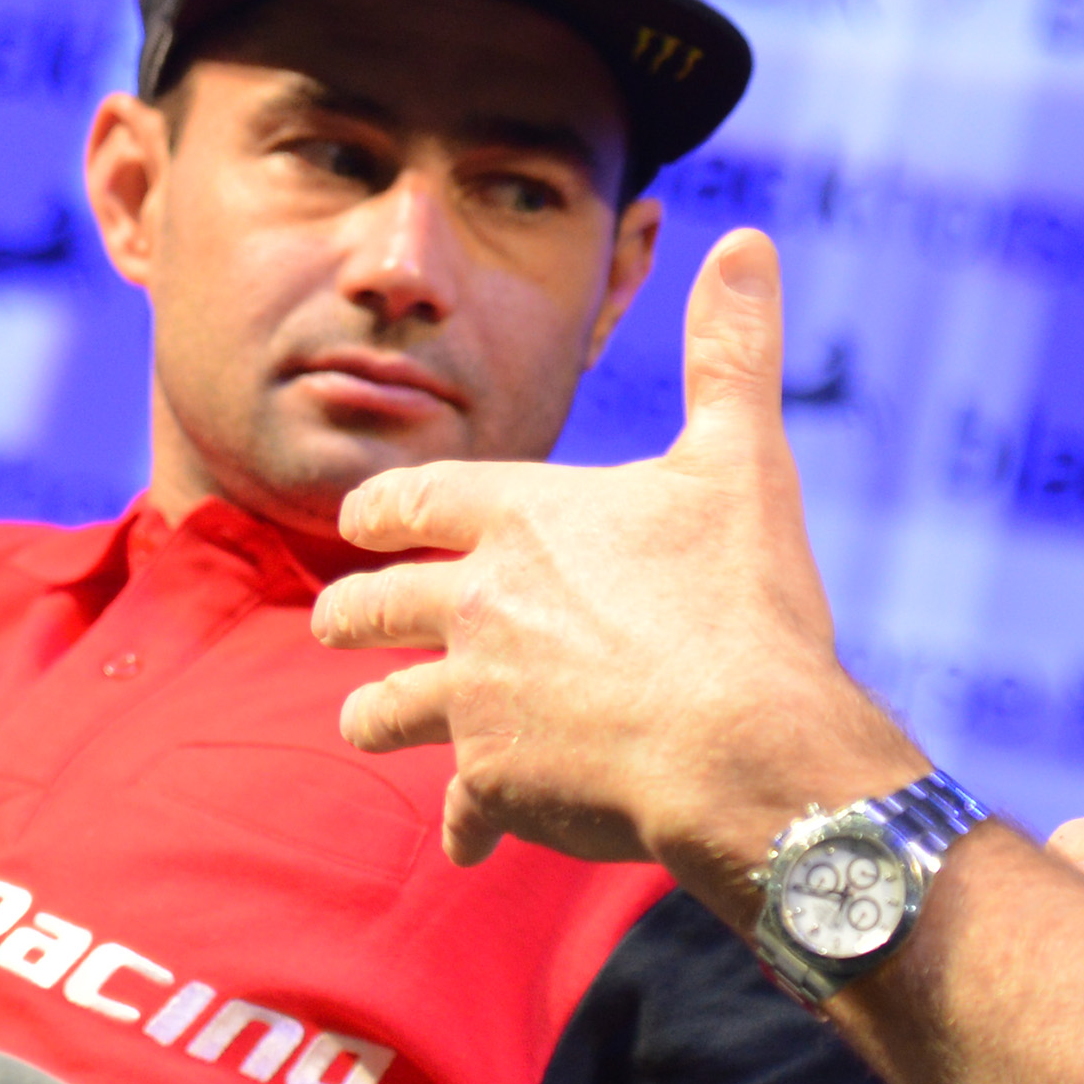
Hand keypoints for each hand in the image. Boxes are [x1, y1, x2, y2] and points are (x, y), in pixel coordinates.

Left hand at [315, 233, 915, 883]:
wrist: (745, 747)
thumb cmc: (744, 604)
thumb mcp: (742, 460)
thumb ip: (733, 353)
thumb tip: (746, 243)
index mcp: (520, 518)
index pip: (411, 502)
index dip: (381, 511)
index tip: (359, 522)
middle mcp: (475, 603)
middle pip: (370, 605)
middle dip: (350, 614)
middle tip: (336, 622)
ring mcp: (474, 697)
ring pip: (383, 707)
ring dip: (373, 713)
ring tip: (364, 719)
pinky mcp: (492, 782)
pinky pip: (454, 807)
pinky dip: (460, 823)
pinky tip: (465, 840)